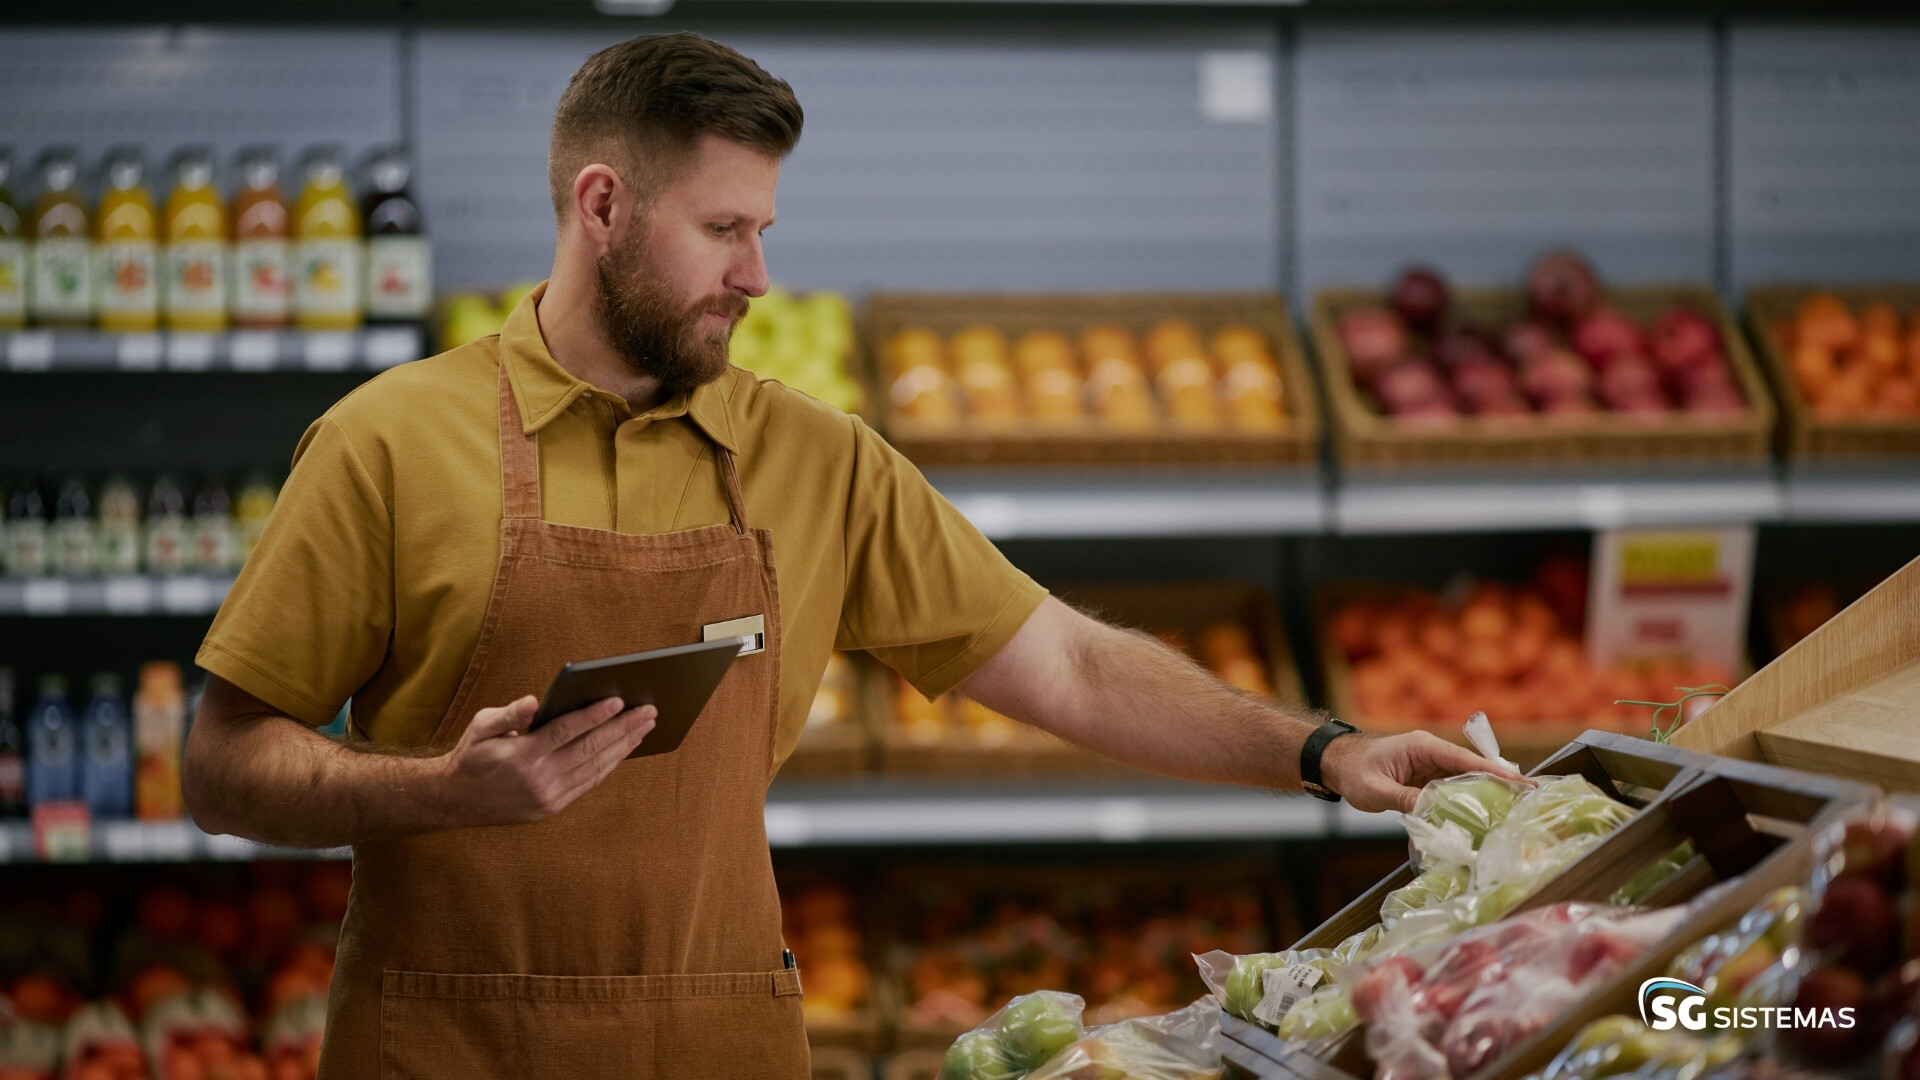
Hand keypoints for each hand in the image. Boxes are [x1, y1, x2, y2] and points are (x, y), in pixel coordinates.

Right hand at [433, 695, 656, 826]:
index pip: (567, 730)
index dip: (595, 715)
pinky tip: (625, 749)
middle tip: (648, 710)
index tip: (619, 700)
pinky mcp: (553, 807)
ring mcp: (548, 796)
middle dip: (623, 728)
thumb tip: (534, 701)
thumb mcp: (481, 727)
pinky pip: (589, 783)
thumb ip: (509, 713)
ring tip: (645, 727)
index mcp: (522, 754)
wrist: (456, 800)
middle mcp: (540, 778)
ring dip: (624, 746)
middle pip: (590, 748)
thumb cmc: (472, 755)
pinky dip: (609, 765)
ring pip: (595, 767)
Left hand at [1320, 730, 1532, 814]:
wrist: (1337, 764)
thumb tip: (1432, 811)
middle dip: (1499, 784)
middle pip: (1473, 769)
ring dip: (1484, 795)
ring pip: (1465, 780)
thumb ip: (1405, 800)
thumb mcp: (1375, 790)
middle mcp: (1432, 752)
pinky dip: (1465, 802)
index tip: (1522, 784)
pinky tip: (1479, 818)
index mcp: (1423, 747)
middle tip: (1528, 803)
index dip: (1496, 772)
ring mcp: (1431, 765)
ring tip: (1512, 813)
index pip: (1466, 759)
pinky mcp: (1427, 778)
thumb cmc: (1353, 772)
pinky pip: (1452, 789)